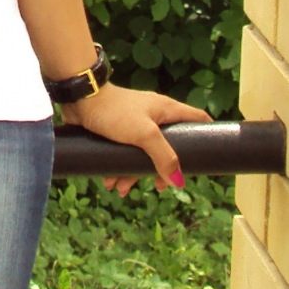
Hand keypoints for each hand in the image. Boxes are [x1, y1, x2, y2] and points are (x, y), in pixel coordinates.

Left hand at [60, 80, 211, 197]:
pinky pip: (124, 154)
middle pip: (169, 146)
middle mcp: (154, 116)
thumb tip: (179, 181)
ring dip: (133, 174)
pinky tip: (110, 182)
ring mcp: (136, 123)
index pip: (198, 119)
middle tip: (158, 187)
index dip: (207, 135)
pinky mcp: (117, 130)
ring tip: (121, 189)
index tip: (208, 157)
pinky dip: (119, 168)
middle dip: (161, 169)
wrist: (80, 99)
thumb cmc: (115, 111)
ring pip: (143, 153)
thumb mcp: (144, 134)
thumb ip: (163, 156)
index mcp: (167, 110)